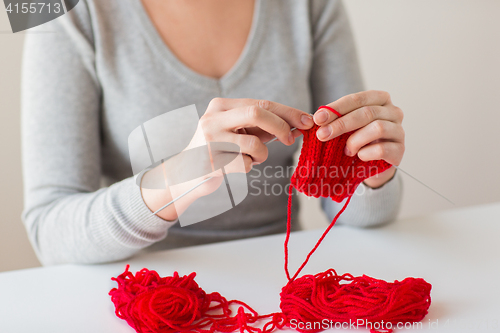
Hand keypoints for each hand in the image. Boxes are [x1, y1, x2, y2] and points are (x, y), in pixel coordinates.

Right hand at [142, 98, 313, 220]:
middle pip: (257, 112)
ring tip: (254, 158)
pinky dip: (250, 167)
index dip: (288, 112)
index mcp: (221, 106)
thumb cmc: (221, 150)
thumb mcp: (241, 132)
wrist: (186, 174)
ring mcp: (209, 140)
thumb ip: (266, 126)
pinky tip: (237, 166)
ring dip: (262, 155)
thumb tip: (301, 124)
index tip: (308, 121)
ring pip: (254, 143)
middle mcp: (213, 118)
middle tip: (291, 140)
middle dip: (281, 126)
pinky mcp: (210, 162)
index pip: (261, 103)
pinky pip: (245, 164)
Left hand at [313, 90, 404, 187]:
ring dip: (355, 140)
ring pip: (377, 128)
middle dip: (341, 124)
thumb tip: (317, 118)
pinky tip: (359, 156)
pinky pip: (382, 149)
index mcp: (380, 99)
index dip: (336, 108)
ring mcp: (399, 130)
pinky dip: (365, 153)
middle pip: (367, 113)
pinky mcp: (400, 150)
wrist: (372, 165)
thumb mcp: (346, 126)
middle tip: (322, 135)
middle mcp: (393, 111)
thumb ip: (336, 119)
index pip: (357, 99)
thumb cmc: (358, 139)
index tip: (318, 119)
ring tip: (346, 151)